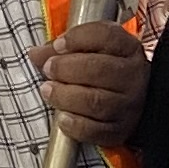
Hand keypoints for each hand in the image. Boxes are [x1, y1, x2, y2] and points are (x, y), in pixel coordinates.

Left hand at [35, 18, 146, 149]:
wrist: (127, 100)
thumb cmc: (103, 69)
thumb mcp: (89, 49)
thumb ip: (63, 48)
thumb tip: (35, 54)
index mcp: (128, 48)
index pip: (106, 37)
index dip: (78, 39)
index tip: (58, 45)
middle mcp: (133, 76)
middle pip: (99, 69)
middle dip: (66, 68)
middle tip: (48, 69)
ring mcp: (129, 105)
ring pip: (95, 102)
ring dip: (65, 96)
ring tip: (47, 91)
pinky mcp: (120, 130)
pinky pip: (96, 130)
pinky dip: (75, 125)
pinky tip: (62, 117)